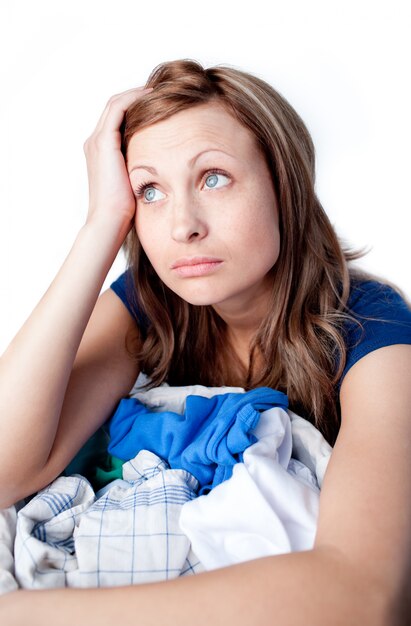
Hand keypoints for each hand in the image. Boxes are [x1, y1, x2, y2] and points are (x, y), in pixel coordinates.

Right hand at [83, 87, 151, 235]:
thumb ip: (143, 170)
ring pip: (116, 103)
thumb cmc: (124, 212)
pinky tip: (154, 98)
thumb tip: (166, 167)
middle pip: (116, 106)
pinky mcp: (104, 143)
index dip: (137, 108)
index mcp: (101, 152)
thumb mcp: (135, 184)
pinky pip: (118, 108)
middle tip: (162, 91)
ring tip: (160, 90)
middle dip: (138, 96)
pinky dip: (134, 99)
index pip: (117, 119)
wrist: (109, 222)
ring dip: (137, 93)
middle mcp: (95, 143)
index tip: (160, 105)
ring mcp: (97, 142)